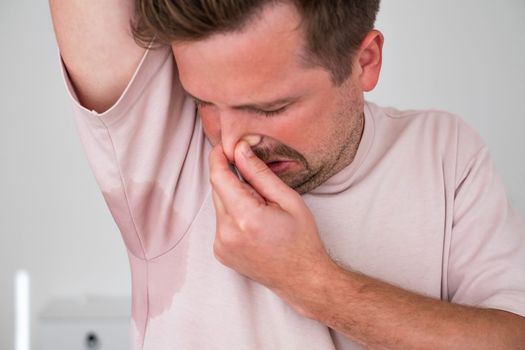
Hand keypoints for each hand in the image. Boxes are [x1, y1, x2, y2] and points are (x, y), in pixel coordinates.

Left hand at [209, 140, 333, 310]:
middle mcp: (227, 233)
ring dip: (233, 198)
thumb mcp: (287, 199)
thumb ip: (259, 173)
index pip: (219, 177)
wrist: (301, 278)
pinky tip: (253, 224)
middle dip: (232, 178)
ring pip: (219, 206)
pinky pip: (221, 222)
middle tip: (257, 182)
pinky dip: (233, 215)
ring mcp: (221, 245)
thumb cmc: (301, 239)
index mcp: (246, 218)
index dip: (218, 158)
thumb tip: (240, 150)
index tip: (224, 147)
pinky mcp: (220, 252)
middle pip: (218, 190)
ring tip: (260, 209)